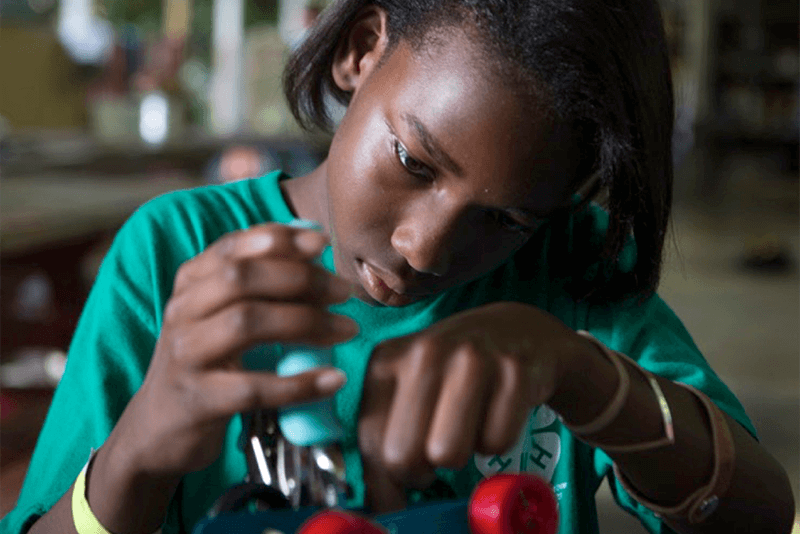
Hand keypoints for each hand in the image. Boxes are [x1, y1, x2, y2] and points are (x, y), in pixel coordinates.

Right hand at [98, 223, 358, 484]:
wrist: (159, 428)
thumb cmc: (206, 362)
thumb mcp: (219, 315)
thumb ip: (257, 286)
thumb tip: (316, 257)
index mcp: (191, 284)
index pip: (232, 247)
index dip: (278, 240)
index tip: (322, 242)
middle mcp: (183, 312)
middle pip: (240, 279)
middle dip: (300, 278)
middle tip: (344, 291)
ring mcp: (186, 356)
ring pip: (246, 324)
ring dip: (306, 322)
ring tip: (347, 329)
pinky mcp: (198, 401)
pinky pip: (254, 388)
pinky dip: (299, 383)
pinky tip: (333, 379)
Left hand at [358, 302, 585, 511]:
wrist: (519, 332)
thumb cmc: (454, 370)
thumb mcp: (409, 388)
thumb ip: (384, 435)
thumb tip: (376, 504)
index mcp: (387, 358)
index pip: (369, 440)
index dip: (383, 482)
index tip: (399, 492)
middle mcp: (425, 352)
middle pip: (403, 455)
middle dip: (420, 471)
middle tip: (435, 455)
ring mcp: (471, 358)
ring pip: (447, 453)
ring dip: (460, 456)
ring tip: (464, 430)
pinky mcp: (515, 371)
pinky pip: (496, 443)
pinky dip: (497, 441)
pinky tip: (495, 412)